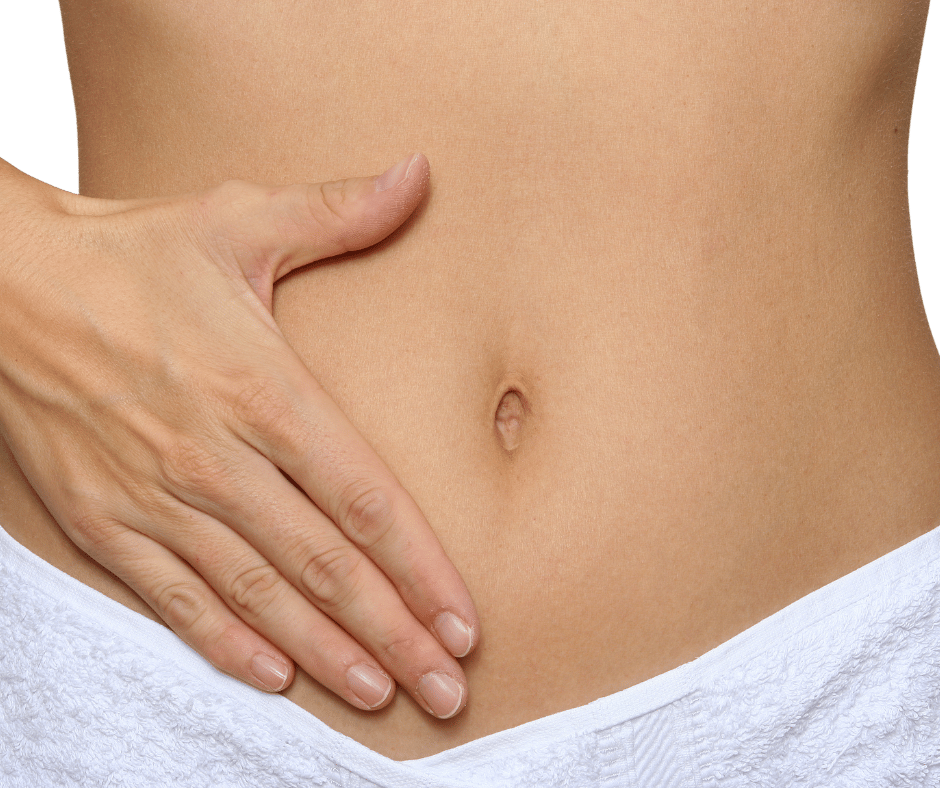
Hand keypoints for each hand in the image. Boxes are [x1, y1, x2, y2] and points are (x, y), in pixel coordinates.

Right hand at [0, 154, 477, 718]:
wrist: (6, 284)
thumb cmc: (135, 254)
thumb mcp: (239, 221)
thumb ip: (338, 211)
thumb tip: (422, 172)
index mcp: (262, 390)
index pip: (363, 500)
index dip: (420, 568)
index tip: (464, 623)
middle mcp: (216, 457)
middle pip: (324, 565)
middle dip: (393, 634)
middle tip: (447, 692)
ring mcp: (157, 497)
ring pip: (258, 595)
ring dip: (326, 653)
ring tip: (382, 696)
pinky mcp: (104, 521)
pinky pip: (175, 597)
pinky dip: (226, 643)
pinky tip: (275, 677)